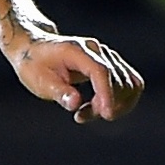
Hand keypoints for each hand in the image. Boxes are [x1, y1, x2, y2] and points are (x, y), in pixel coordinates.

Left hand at [4, 26, 142, 124]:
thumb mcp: (39, 81)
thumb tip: (76, 103)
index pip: (101, 71)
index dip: (106, 94)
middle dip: (105, 105)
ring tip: (87, 112)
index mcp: (77, 51)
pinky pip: (130, 83)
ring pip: (129, 84)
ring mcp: (107, 56)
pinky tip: (99, 107)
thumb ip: (59, 92)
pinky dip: (121, 100)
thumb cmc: (34, 65)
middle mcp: (97, 50)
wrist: (34, 49)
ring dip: (115, 105)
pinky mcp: (112, 64)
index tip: (106, 115)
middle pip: (118, 80)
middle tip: (81, 115)